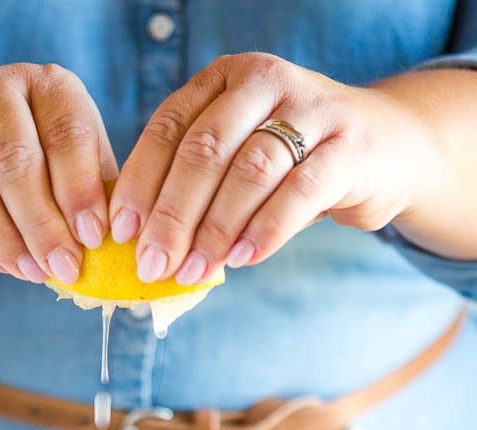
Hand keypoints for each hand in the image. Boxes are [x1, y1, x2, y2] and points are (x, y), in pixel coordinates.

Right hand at [0, 63, 117, 282]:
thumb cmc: (62, 164)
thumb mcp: (90, 166)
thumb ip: (100, 198)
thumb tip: (113, 249)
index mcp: (50, 86)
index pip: (65, 133)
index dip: (79, 190)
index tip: (93, 237)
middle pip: (12, 158)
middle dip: (41, 222)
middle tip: (65, 267)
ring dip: (3, 237)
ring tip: (35, 273)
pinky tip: (13, 268)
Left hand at [109, 53, 433, 283]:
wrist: (386, 148)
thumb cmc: (294, 162)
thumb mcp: (239, 156)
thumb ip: (197, 185)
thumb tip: (146, 247)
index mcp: (224, 80)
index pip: (169, 128)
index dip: (141, 182)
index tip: (122, 232)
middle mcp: (264, 82)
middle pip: (204, 151)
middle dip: (173, 215)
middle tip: (154, 265)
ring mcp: (311, 108)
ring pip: (249, 170)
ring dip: (215, 229)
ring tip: (194, 270)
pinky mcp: (349, 145)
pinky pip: (299, 192)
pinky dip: (265, 230)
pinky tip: (242, 260)